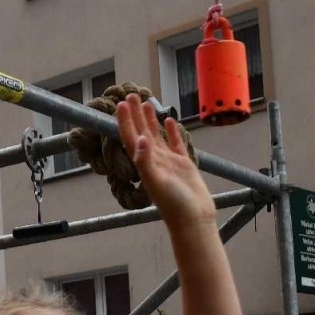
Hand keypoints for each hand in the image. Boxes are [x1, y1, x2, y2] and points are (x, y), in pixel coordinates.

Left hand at [115, 95, 214, 225]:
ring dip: (150, 120)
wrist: (193, 220)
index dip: (125, 121)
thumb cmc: (174, 205)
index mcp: (144, 164)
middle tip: (131, 94)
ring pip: (157, 136)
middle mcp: (153, 161)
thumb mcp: (157, 182)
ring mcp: (168, 162)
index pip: (131, 137)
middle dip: (135, 114)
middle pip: (141, 132)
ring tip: (146, 103)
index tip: (121, 104)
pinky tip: (169, 120)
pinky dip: (171, 131)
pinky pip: (175, 144)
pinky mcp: (183, 164)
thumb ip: (146, 161)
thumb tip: (140, 139)